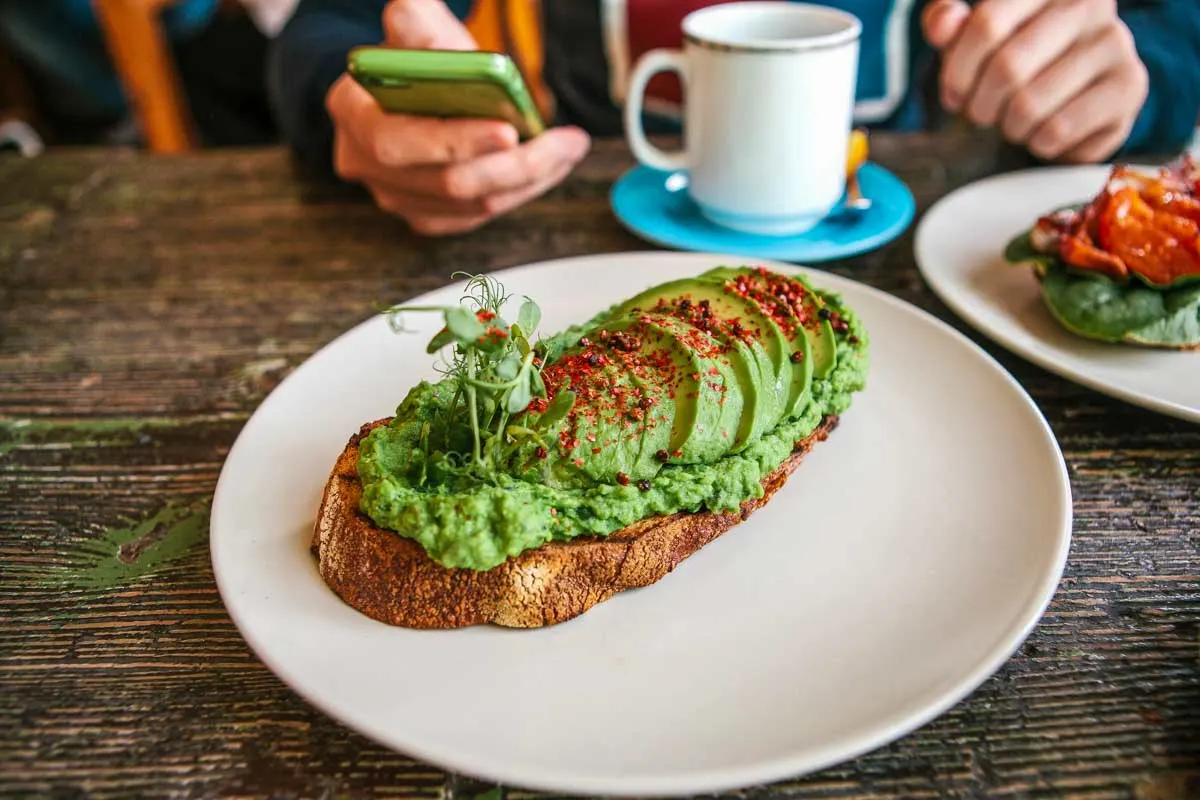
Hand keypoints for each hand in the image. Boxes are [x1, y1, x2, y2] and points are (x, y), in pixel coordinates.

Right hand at [325, 0, 590, 235]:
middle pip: (447, 183)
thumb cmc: (418, 57)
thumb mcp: (416, 26)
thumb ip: (413, 21)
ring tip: (568, 148)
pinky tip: (548, 167)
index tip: (509, 130)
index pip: (397, 142)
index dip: (454, 141)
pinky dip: (521, 193)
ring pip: (473, 205)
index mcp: (353, 112)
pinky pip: (479, 216)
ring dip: (530, 180)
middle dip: (514, 167)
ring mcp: (395, 197)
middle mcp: (365, 163)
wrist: (413, 89)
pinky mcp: (426, 216)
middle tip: (564, 144)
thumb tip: (407, 19)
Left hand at [922, 0, 1148, 163]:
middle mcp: (1089, 3)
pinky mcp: (1129, 86)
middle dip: (981, 105)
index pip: (986, 26)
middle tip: (982, 113)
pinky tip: (1043, 132)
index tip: (953, 93)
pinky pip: (1059, 130)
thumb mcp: (974, 34)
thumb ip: (947, 22)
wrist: (1079, 89)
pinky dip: (1038, 143)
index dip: (957, 71)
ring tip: (1015, 121)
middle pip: (1007, 68)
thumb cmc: (1017, 55)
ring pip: (1030, 104)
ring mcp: (1115, 42)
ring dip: (1010, 127)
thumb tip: (943, 24)